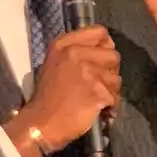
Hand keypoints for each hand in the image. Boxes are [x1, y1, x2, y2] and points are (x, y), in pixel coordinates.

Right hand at [3, 26, 120, 156]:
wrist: (40, 124)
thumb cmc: (47, 97)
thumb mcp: (55, 64)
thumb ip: (76, 53)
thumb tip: (104, 51)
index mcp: (64, 44)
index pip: (100, 32)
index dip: (105, 47)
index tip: (101, 61)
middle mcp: (76, 53)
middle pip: (113, 55)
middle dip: (110, 72)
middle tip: (99, 85)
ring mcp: (88, 72)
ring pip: (116, 79)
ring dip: (110, 92)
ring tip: (95, 101)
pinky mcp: (97, 91)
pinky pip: (115, 97)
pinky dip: (110, 108)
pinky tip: (100, 111)